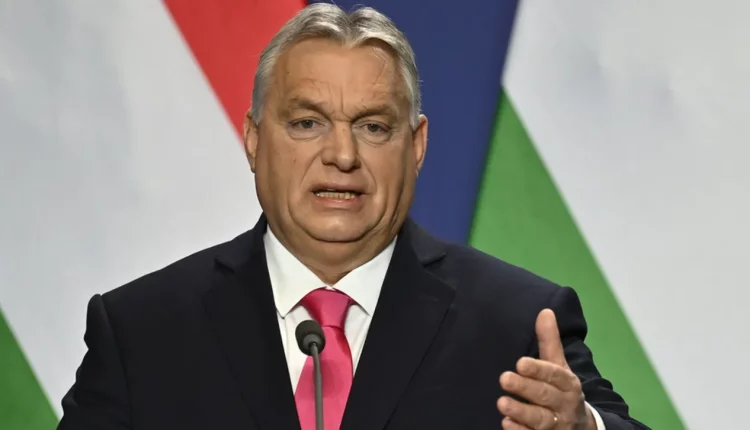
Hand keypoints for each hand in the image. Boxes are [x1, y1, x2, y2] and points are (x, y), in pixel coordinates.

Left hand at [496, 309, 594, 429]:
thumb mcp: (560, 367)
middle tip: (504, 378)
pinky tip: (506, 424)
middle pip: (545, 396)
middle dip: (525, 388)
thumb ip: (550, 342)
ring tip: (502, 403)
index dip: (538, 369)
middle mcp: (564, 405)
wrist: (581, 428)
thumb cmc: (562, 391)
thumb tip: (545, 311)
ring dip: (520, 411)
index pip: (555, 375)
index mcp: (569, 384)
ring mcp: (556, 426)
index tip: (520, 362)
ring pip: (540, 420)